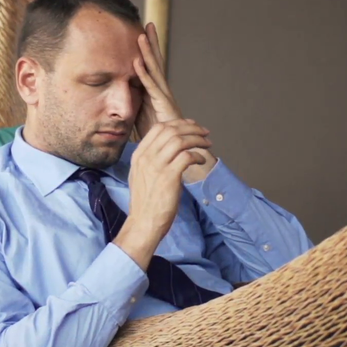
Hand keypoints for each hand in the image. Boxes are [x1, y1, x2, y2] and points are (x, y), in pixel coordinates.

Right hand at [114, 119, 210, 270]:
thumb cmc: (145, 202)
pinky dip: (198, 155)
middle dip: (192, 128)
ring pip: (180, 140)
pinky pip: (187, 156)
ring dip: (197, 139)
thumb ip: (150, 159)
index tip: (191, 126)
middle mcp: (146, 157)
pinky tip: (202, 160)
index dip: (178, 123)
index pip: (159, 128)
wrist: (143, 222)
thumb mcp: (140, 175)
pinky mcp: (169, 177)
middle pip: (171, 130)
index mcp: (139, 155)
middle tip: (204, 133)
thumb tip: (168, 148)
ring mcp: (157, 167)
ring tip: (207, 144)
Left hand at [133, 22, 216, 183]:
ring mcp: (163, 97)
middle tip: (147, 23)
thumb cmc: (158, 138)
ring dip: (147, 52)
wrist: (177, 151)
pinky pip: (151, 87)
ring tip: (142, 34)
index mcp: (155, 92)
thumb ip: (132, 107)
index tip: (139, 34)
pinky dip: (144, 74)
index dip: (145, 51)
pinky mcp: (163, 105)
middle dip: (151, 43)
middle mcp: (161, 91)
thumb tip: (117, 103)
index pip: (150, 67)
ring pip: (154, 70)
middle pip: (155, 62)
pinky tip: (137, 62)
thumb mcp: (139, 118)